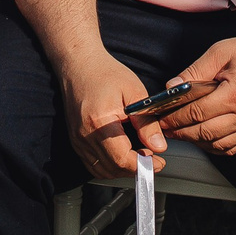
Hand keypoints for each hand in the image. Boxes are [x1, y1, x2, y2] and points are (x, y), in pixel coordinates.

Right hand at [60, 51, 156, 179]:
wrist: (79, 64)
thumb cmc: (105, 73)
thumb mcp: (134, 92)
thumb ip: (146, 122)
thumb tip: (159, 146)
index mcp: (99, 123)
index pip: (122, 159)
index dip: (144, 165)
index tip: (159, 162)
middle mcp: (84, 136)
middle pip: (113, 169)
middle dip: (135, 169)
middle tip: (153, 158)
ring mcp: (77, 140)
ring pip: (102, 170)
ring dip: (122, 170)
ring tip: (139, 156)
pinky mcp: (75, 141)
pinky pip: (93, 164)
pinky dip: (110, 166)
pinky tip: (122, 154)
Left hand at [161, 30, 235, 155]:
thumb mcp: (222, 51)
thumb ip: (195, 70)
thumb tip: (172, 86)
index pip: (197, 112)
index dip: (175, 117)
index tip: (161, 117)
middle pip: (205, 133)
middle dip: (181, 132)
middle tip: (164, 129)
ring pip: (217, 144)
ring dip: (196, 142)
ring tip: (180, 133)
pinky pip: (232, 147)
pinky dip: (214, 147)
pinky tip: (203, 138)